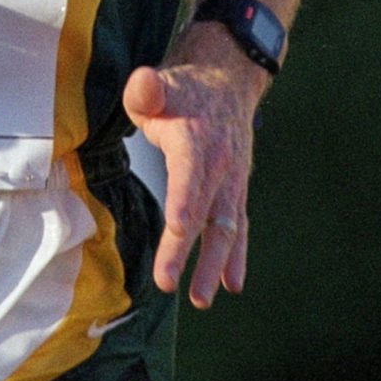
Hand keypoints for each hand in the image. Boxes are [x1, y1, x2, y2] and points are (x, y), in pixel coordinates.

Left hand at [125, 29, 261, 307]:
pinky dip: (235, 256)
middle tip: (169, 282)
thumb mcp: (158, 83)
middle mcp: (219, 164)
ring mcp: (232, 180)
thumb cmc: (184, 89)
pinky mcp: (235, 191)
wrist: (229, 80)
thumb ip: (147, 89)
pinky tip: (230, 284)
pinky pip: (237, 227)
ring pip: (225, 227)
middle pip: (204, 211)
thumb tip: (143, 84)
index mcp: (196, 139)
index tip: (177, 228)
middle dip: (188, 250)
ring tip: (201, 299)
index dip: (184, 200)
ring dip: (214, 264)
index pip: (189, 174)